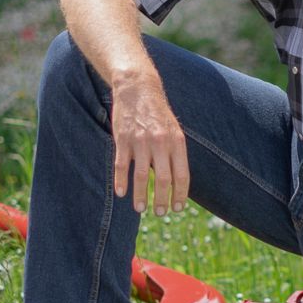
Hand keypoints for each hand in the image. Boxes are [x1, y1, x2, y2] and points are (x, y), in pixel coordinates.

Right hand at [109, 71, 189, 215]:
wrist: (138, 88)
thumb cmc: (158, 113)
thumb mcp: (174, 130)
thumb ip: (175, 153)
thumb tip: (178, 182)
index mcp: (177, 142)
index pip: (182, 175)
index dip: (180, 195)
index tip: (178, 208)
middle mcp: (161, 143)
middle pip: (163, 180)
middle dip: (162, 201)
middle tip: (160, 213)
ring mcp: (141, 141)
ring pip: (141, 176)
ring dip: (141, 196)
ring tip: (141, 209)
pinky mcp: (123, 139)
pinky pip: (122, 166)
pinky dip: (121, 182)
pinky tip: (121, 193)